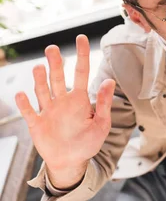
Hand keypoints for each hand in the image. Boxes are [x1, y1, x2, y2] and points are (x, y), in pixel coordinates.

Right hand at [15, 34, 114, 187]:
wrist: (71, 162)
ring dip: (40, 79)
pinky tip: (21, 94)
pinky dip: (24, 104)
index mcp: (79, 99)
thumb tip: (110, 80)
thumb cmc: (88, 143)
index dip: (82, 55)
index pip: (81, 72)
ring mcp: (48, 111)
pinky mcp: (37, 124)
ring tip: (39, 67)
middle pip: (58, 77)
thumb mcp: (101, 124)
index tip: (81, 38)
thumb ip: (104, 103)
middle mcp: (62, 101)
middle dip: (55, 63)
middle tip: (53, 49)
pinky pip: (29, 112)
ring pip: (42, 91)